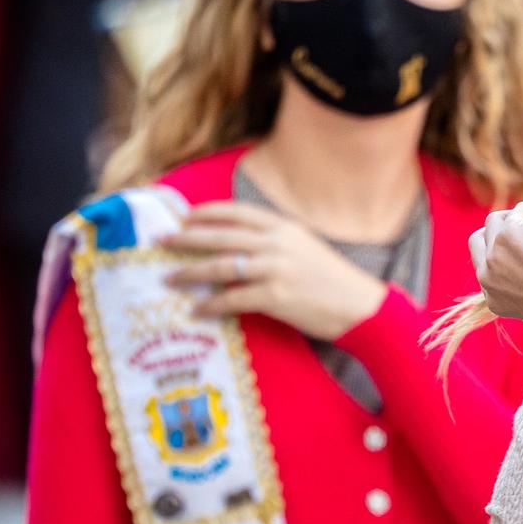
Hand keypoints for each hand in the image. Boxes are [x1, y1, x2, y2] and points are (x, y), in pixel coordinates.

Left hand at [165, 202, 387, 340]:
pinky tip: (196, 310)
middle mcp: (277, 244)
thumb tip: (238, 247)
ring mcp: (276, 269)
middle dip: (186, 238)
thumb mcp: (305, 247)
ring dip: (190, 272)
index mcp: (284, 227)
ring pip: (221, 267)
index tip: (184, 217)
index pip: (237, 213)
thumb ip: (274, 242)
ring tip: (169, 278)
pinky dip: (211, 306)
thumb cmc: (334, 280)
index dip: (207, 213)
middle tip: (161, 241)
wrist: (361, 306)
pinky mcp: (275, 297)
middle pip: (221, 236)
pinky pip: (233, 300)